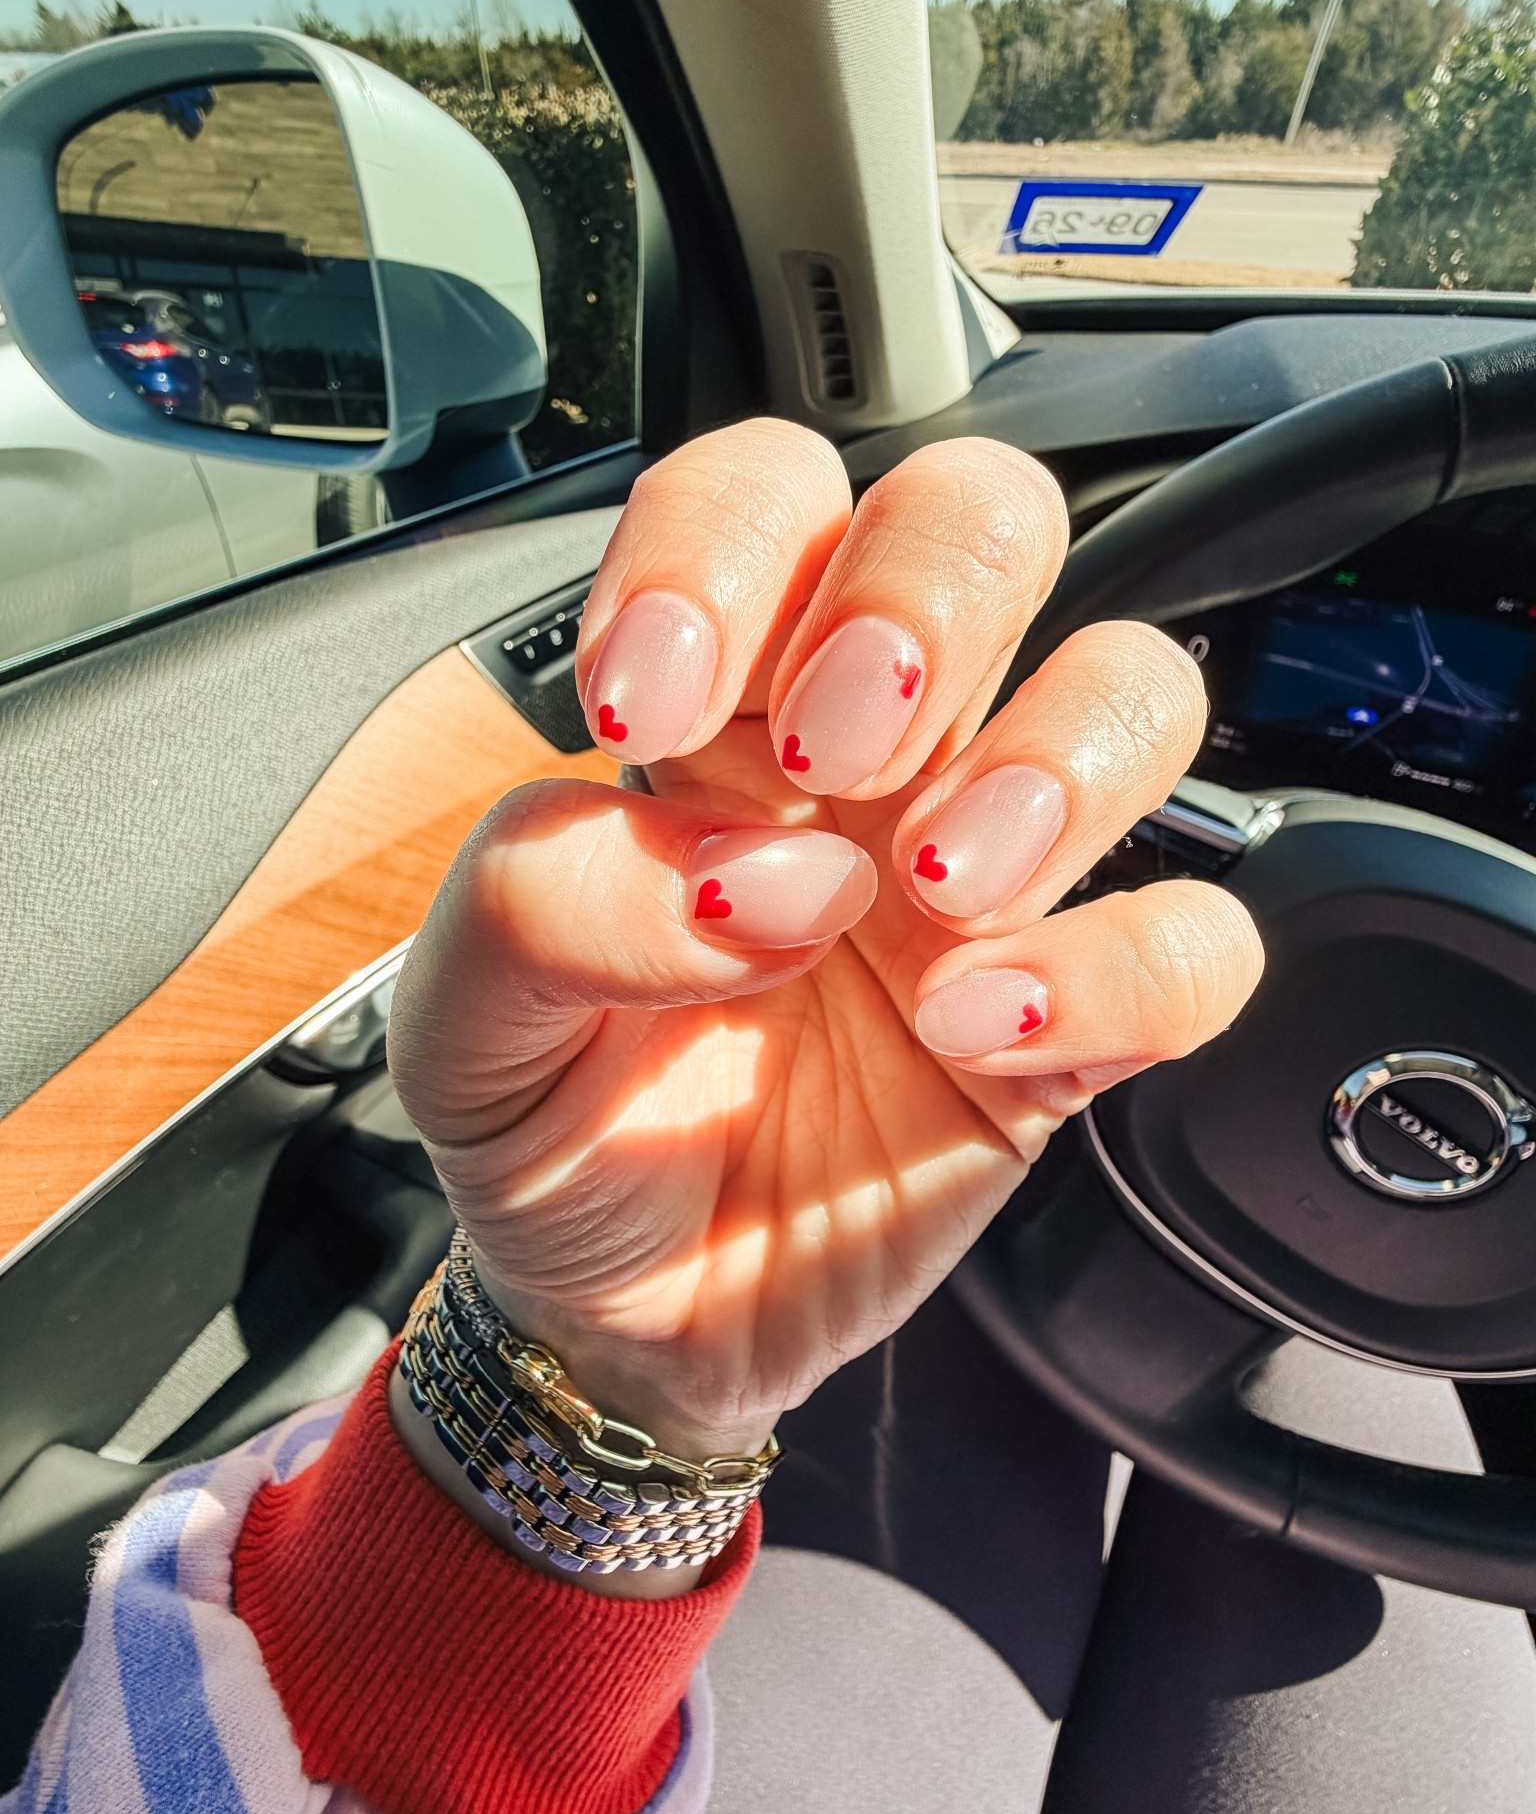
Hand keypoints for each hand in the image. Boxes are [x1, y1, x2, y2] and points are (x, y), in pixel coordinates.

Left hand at [389, 422, 1261, 1481]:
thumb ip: (544, 903)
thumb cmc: (555, 1133)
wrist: (628, 1315)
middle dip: (923, 599)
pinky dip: (1123, 969)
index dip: (724, 544)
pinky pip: (1194, 940)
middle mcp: (870, 764)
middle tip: (832, 750)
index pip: (764, 498)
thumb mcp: (463, 1021)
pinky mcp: (1074, 1022)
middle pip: (981, 525)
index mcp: (713, 715)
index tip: (652, 698)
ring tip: (934, 888)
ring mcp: (986, 880)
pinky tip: (983, 1033)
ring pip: (1134, 686)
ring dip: (1051, 758)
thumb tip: (767, 877)